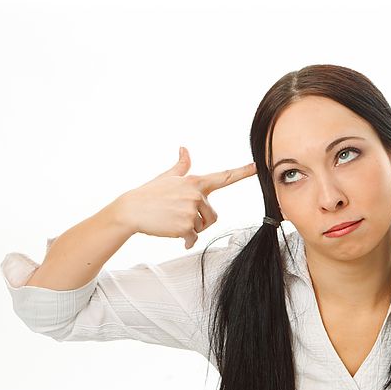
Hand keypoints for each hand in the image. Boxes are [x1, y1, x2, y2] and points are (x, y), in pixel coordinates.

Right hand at [114, 147, 256, 249]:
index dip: (242, 172)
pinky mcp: (186, 225)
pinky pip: (193, 238)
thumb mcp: (167, 176)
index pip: (223, 177)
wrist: (131, 210)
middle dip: (200, 220)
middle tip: (180, 217)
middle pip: (213, 215)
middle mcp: (196, 194)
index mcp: (195, 181)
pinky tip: (174, 235)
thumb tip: (184, 148)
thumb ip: (181, 165)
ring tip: (174, 222)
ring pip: (203, 227)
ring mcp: (191, 210)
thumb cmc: (149, 193)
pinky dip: (186, 241)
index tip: (258, 167)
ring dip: (192, 229)